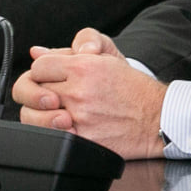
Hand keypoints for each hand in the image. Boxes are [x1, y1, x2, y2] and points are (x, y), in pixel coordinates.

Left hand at [14, 28, 165, 158]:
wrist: (157, 117)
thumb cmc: (133, 88)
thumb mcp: (107, 57)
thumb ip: (70, 50)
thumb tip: (38, 53)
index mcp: (84, 66)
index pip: (38, 67)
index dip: (42, 72)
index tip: (49, 78)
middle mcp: (79, 91)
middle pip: (33, 90)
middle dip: (38, 93)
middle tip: (49, 97)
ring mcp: (79, 117)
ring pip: (35, 116)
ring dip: (41, 115)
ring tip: (55, 113)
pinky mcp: (82, 140)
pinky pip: (50, 137)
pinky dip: (53, 133)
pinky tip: (66, 128)